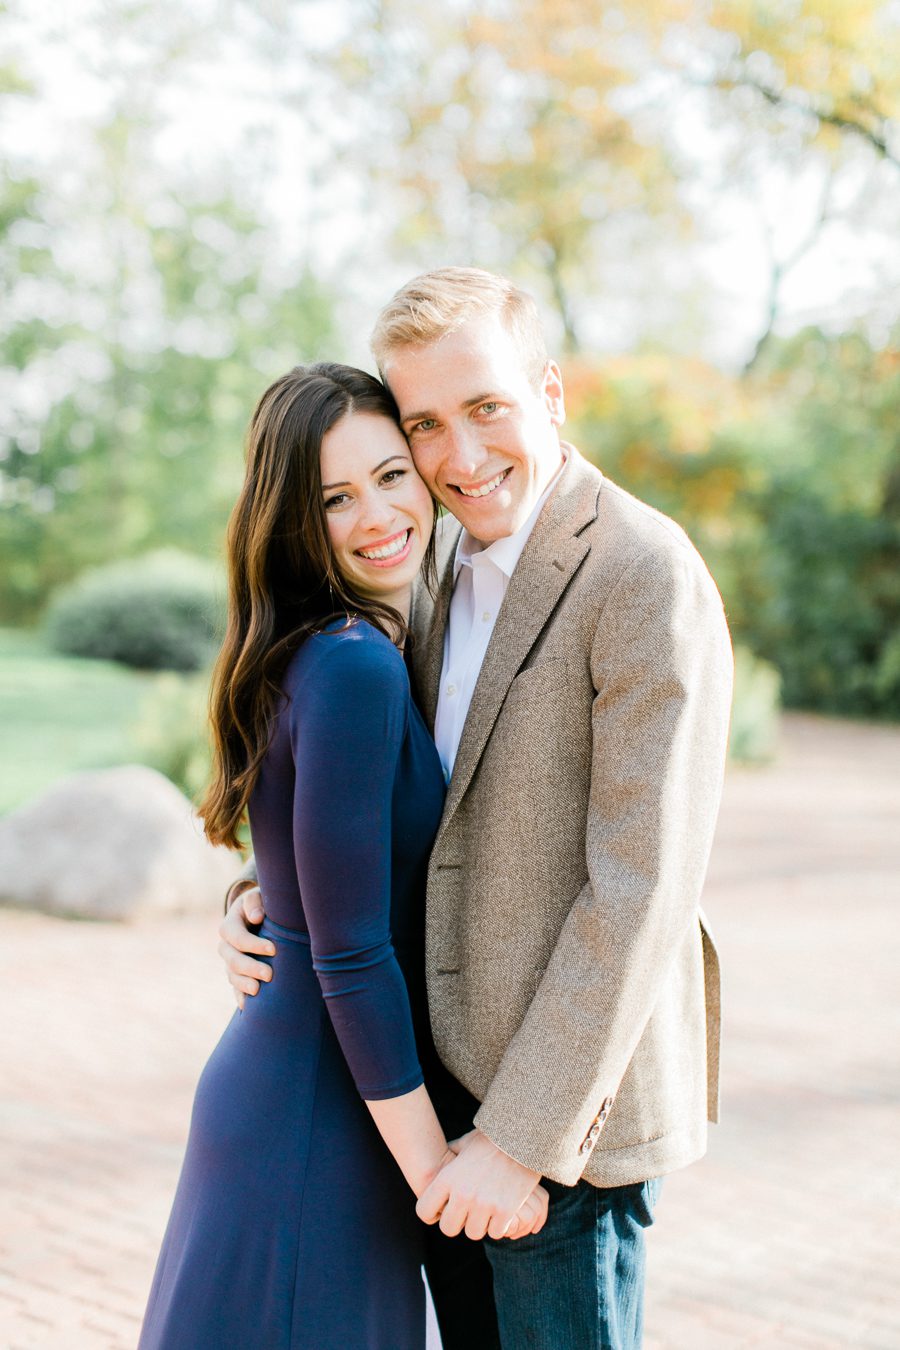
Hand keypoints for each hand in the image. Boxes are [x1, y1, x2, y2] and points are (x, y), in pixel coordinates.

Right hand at [218, 885, 274, 1008]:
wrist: (256, 916)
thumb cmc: (260, 905)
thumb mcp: (256, 896)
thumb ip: (254, 902)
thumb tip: (256, 917)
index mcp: (229, 926)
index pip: (236, 937)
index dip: (253, 944)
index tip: (273, 949)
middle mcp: (226, 946)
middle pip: (232, 960)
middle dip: (250, 968)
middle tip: (269, 975)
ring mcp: (229, 962)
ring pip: (232, 976)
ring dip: (244, 985)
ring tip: (258, 991)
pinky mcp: (236, 975)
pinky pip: (235, 988)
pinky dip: (240, 997)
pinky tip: (248, 1007)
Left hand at [415, 1128, 542, 1240]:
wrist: (523, 1137)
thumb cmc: (492, 1139)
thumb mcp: (465, 1144)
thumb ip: (451, 1154)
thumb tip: (441, 1156)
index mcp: (447, 1178)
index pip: (424, 1211)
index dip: (432, 1213)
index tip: (442, 1210)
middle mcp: (462, 1194)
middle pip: (448, 1228)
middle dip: (457, 1223)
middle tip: (466, 1213)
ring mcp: (484, 1204)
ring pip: (473, 1233)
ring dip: (480, 1224)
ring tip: (486, 1210)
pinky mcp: (505, 1211)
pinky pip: (496, 1232)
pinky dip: (499, 1225)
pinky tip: (502, 1211)